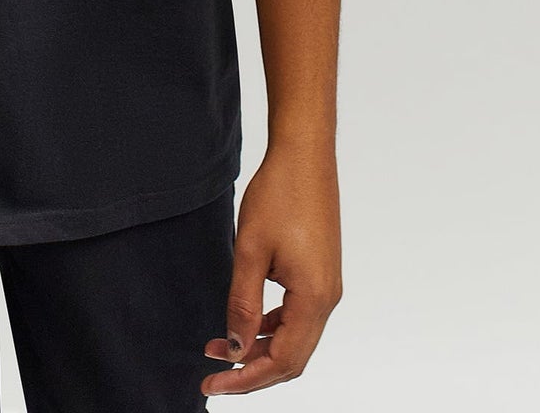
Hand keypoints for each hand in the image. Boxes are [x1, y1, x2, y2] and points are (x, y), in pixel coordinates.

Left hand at [202, 144, 341, 393]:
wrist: (304, 155)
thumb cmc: (280, 195)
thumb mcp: (251, 251)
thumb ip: (242, 303)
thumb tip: (233, 349)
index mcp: (315, 299)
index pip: (282, 361)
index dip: (246, 378)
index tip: (213, 386)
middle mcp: (327, 299)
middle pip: (291, 358)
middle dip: (251, 371)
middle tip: (212, 378)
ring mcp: (326, 286)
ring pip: (293, 338)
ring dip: (257, 348)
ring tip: (217, 347)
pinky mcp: (319, 273)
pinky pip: (295, 316)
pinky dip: (269, 326)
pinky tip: (242, 320)